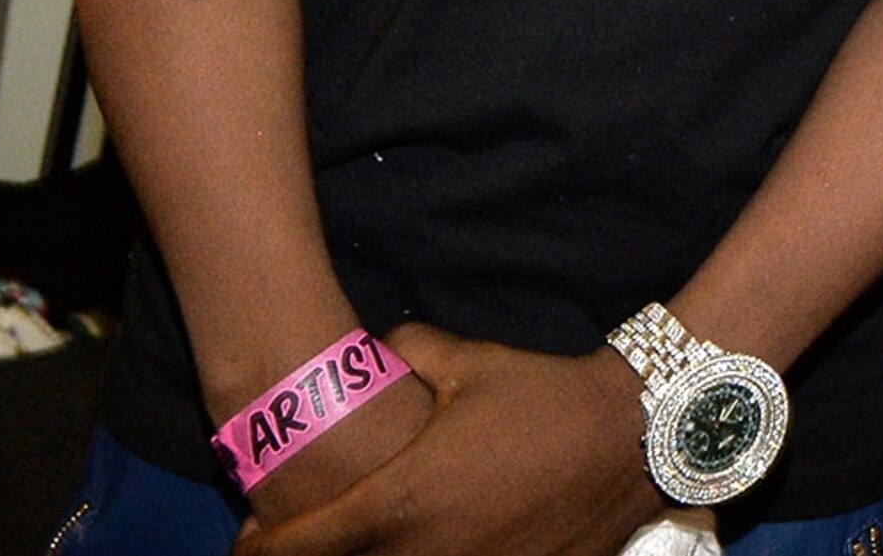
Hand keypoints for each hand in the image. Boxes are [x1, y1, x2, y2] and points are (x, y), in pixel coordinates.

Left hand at [245, 325, 660, 555]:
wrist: (631, 433)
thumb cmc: (542, 394)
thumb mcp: (468, 359)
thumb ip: (408, 348)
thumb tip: (378, 348)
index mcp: (397, 501)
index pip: (297, 548)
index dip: (259, 549)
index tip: (251, 540)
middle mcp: (420, 554)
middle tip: (305, 543)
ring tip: (366, 544)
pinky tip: (434, 546)